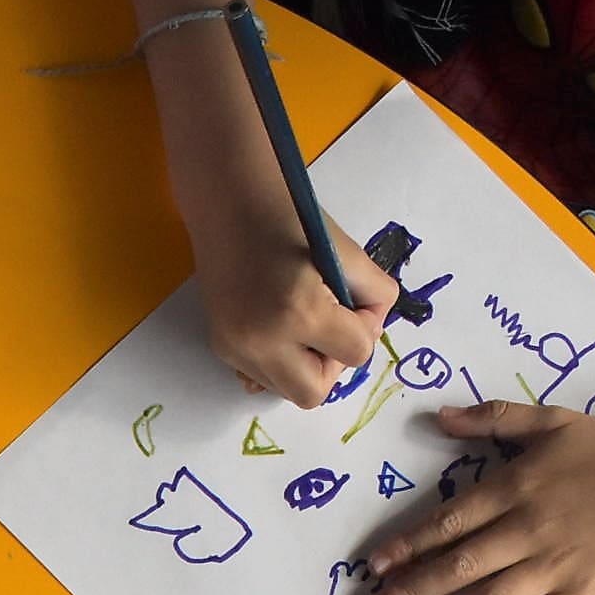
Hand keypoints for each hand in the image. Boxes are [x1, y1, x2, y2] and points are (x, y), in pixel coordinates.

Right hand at [189, 211, 396, 407]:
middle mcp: (262, 342)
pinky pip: (261, 376)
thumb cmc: (291, 216)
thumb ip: (374, 295)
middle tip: (328, 327)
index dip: (364, 326)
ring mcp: (236, 349)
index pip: (356, 353)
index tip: (351, 298)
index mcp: (299, 312)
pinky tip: (277, 326)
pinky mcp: (221, 348)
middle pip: (315, 393)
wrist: (228, 202)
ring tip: (302, 324)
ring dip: (304, 366)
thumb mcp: (346, 252)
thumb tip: (370, 330)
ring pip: (286, 391)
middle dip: (331, 364)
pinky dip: (279, 360)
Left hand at [349, 402, 594, 594]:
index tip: (373, 567)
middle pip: (454, 566)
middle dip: (406, 593)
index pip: (446, 522)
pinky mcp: (581, 594)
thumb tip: (438, 417)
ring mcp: (552, 566)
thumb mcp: (550, 421)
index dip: (406, 545)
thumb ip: (493, 419)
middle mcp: (523, 530)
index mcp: (511, 488)